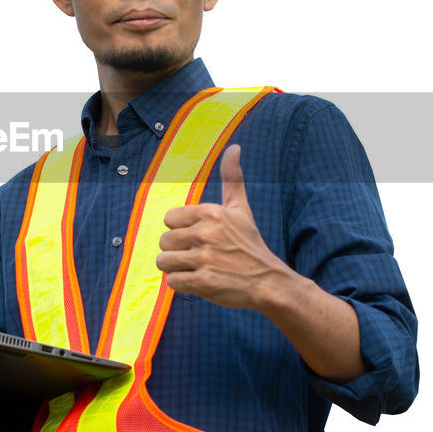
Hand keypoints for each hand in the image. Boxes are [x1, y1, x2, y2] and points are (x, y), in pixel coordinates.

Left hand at [156, 144, 297, 309]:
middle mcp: (206, 233)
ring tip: (196, 268)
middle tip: (199, 256)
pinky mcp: (204, 282)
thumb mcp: (241, 208)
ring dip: (177, 268)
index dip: (180, 230)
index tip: (198, 237)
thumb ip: (232, 178)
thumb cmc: (249, 244)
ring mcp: (205, 258)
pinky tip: (199, 281)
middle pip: (164, 241)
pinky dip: (182, 284)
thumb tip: (234, 146)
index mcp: (211, 212)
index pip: (170, 218)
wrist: (268, 281)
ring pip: (164, 261)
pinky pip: (173, 281)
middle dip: (177, 250)